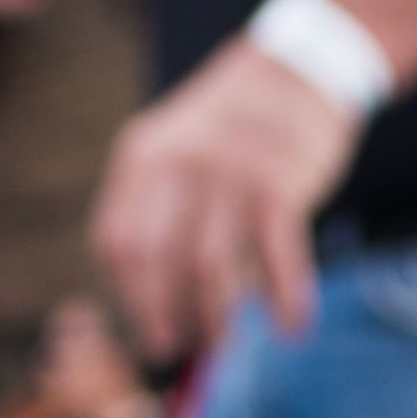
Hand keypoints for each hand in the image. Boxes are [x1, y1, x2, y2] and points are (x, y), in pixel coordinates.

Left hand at [94, 44, 358, 360]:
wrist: (299, 70)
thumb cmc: (235, 131)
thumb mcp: (178, 151)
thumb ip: (161, 212)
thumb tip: (160, 309)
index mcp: (142, 157)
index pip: (117, 242)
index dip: (130, 296)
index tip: (150, 329)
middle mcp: (178, 163)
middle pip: (156, 262)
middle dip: (165, 316)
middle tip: (183, 347)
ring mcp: (228, 174)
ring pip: (208, 271)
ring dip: (215, 320)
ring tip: (224, 344)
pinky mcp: (280, 185)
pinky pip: (278, 261)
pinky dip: (286, 301)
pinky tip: (293, 327)